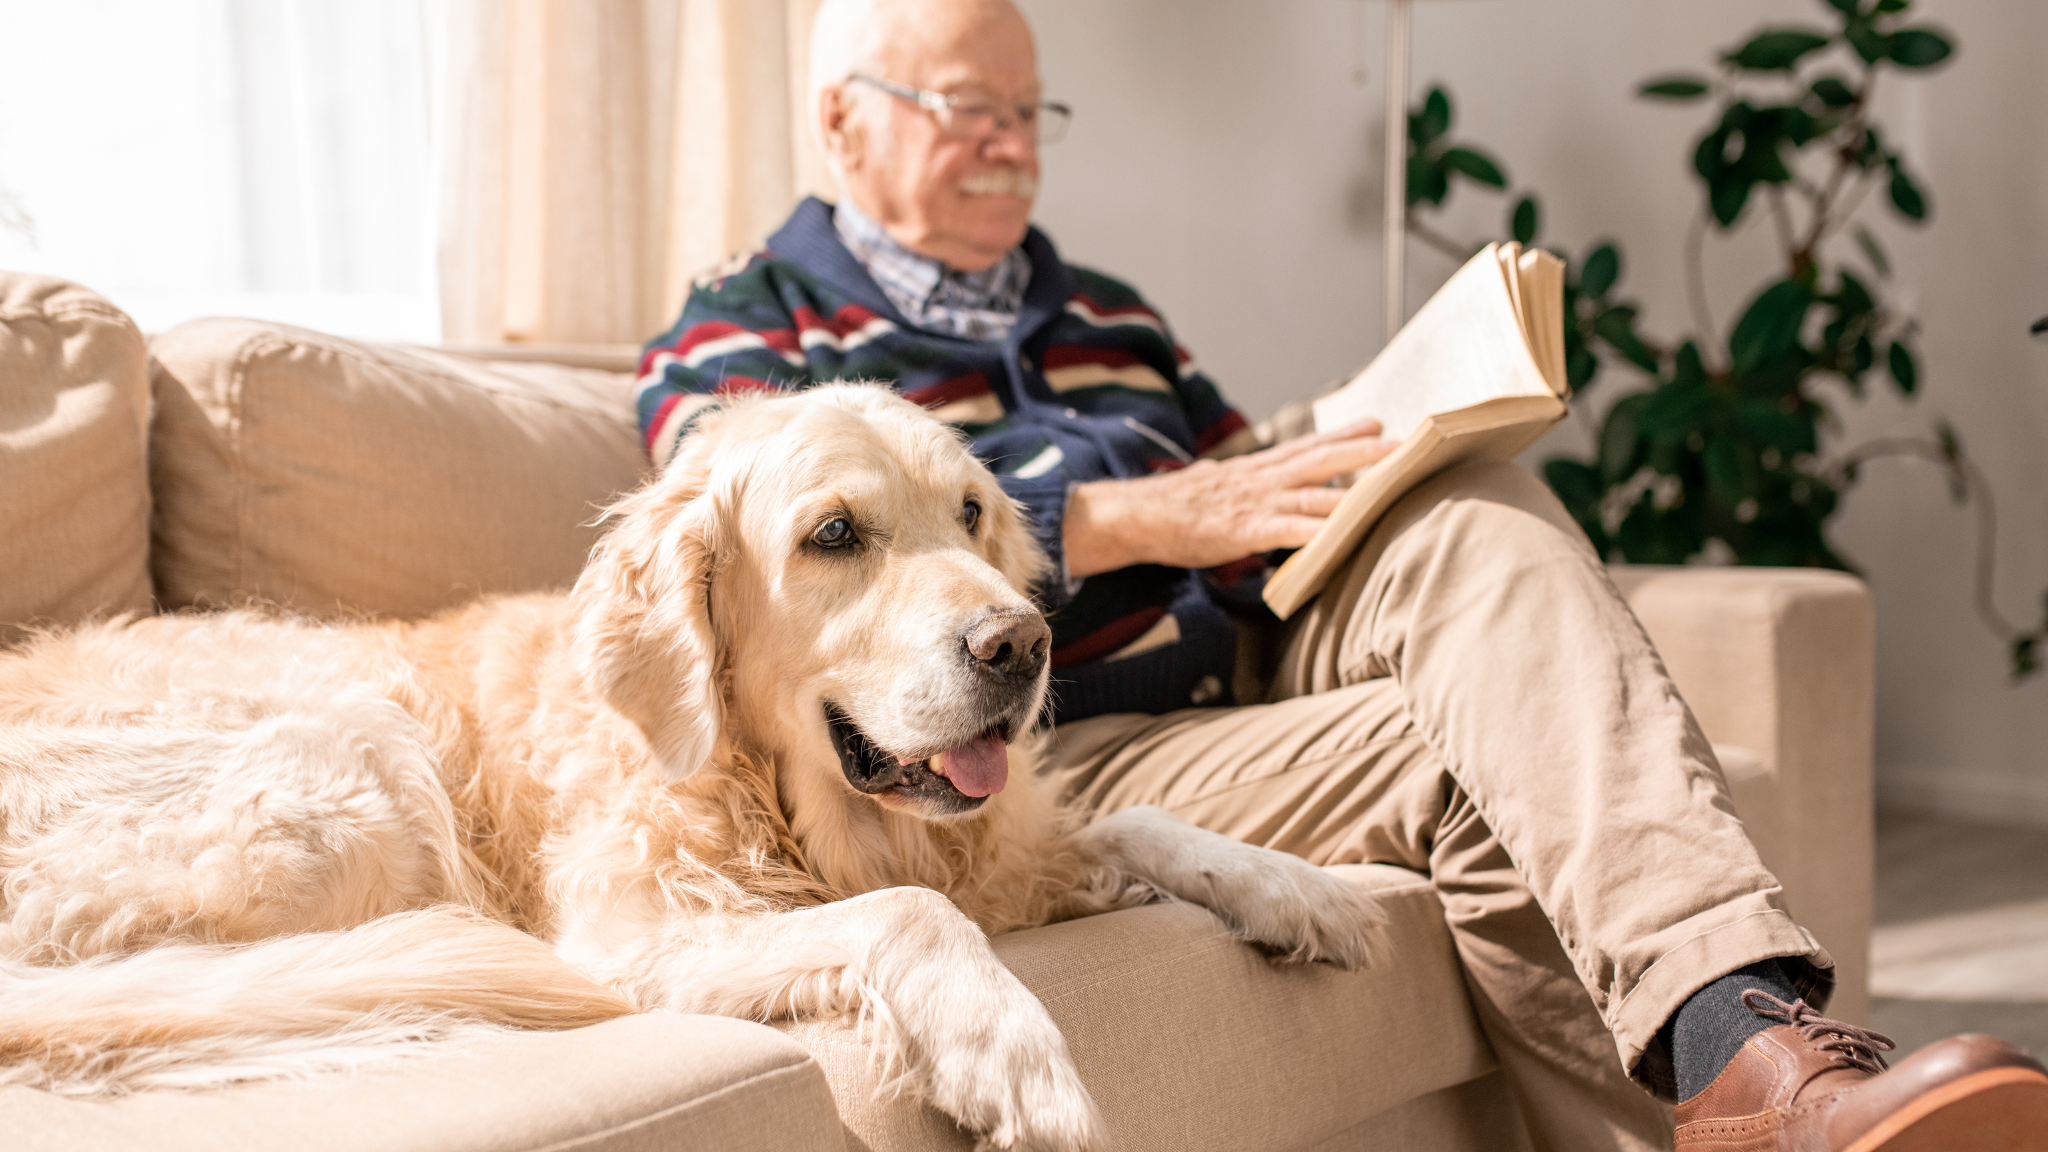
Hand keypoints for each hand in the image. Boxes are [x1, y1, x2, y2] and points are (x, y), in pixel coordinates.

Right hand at [1062, 420, 1396, 577]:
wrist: (1134, 515)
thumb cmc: (1171, 508)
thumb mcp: (1213, 488)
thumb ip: (1242, 489)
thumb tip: (1254, 493)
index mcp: (1255, 470)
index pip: (1307, 447)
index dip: (1344, 435)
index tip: (1378, 422)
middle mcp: (1262, 479)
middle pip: (1323, 459)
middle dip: (1366, 450)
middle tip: (1407, 441)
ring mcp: (1256, 503)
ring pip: (1316, 491)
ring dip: (1357, 487)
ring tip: (1392, 483)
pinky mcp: (1246, 530)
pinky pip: (1290, 530)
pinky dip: (1319, 530)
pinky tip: (1345, 532)